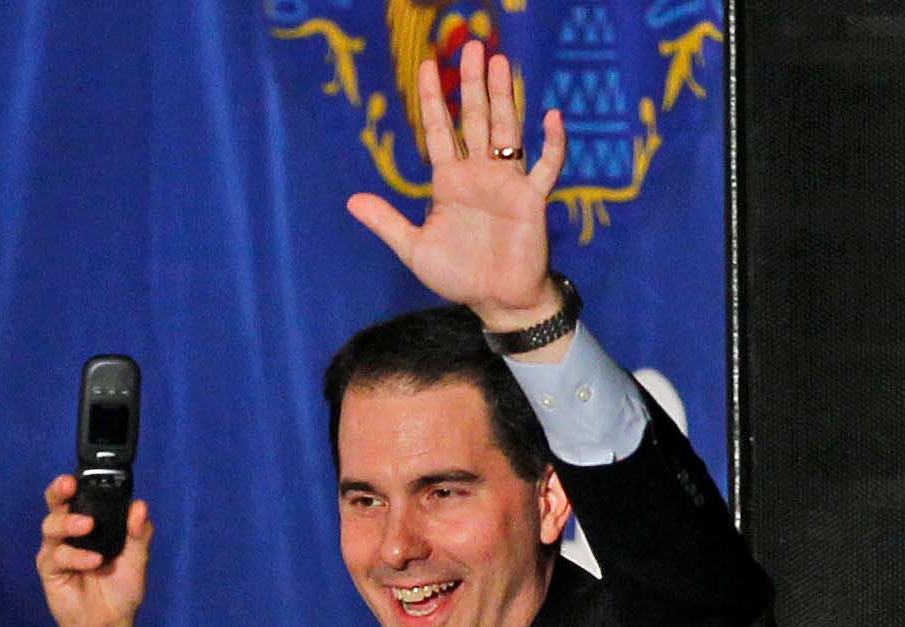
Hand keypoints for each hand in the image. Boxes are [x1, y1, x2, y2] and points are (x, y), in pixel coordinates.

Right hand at [36, 475, 151, 626]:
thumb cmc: (120, 588)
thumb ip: (138, 533)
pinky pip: (57, 557)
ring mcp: (58, 550)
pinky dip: (75, 556)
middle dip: (59, 491)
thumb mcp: (137, 559)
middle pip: (56, 505)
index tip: (84, 473)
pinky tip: (93, 561)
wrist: (109, 624)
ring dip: (68, 523)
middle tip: (69, 484)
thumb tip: (140, 506)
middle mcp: (70, 534)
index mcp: (91, 526)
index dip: (79, 484)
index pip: (81, 498)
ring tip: (86, 525)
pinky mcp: (50, 570)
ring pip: (52, 526)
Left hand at [346, 39, 567, 328]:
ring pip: (507, 129)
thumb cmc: (460, 277)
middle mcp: (480, 174)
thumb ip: (387, 222)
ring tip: (500, 62)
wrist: (498, 301)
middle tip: (472, 46)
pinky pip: (545, 166)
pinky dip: (552, 144)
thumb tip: (351, 200)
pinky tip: (553, 117)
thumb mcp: (415, 249)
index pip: (440, 130)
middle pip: (476, 118)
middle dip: (472, 83)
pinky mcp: (532, 199)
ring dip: (504, 96)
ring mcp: (508, 183)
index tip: (428, 65)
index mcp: (450, 181)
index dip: (433, 99)